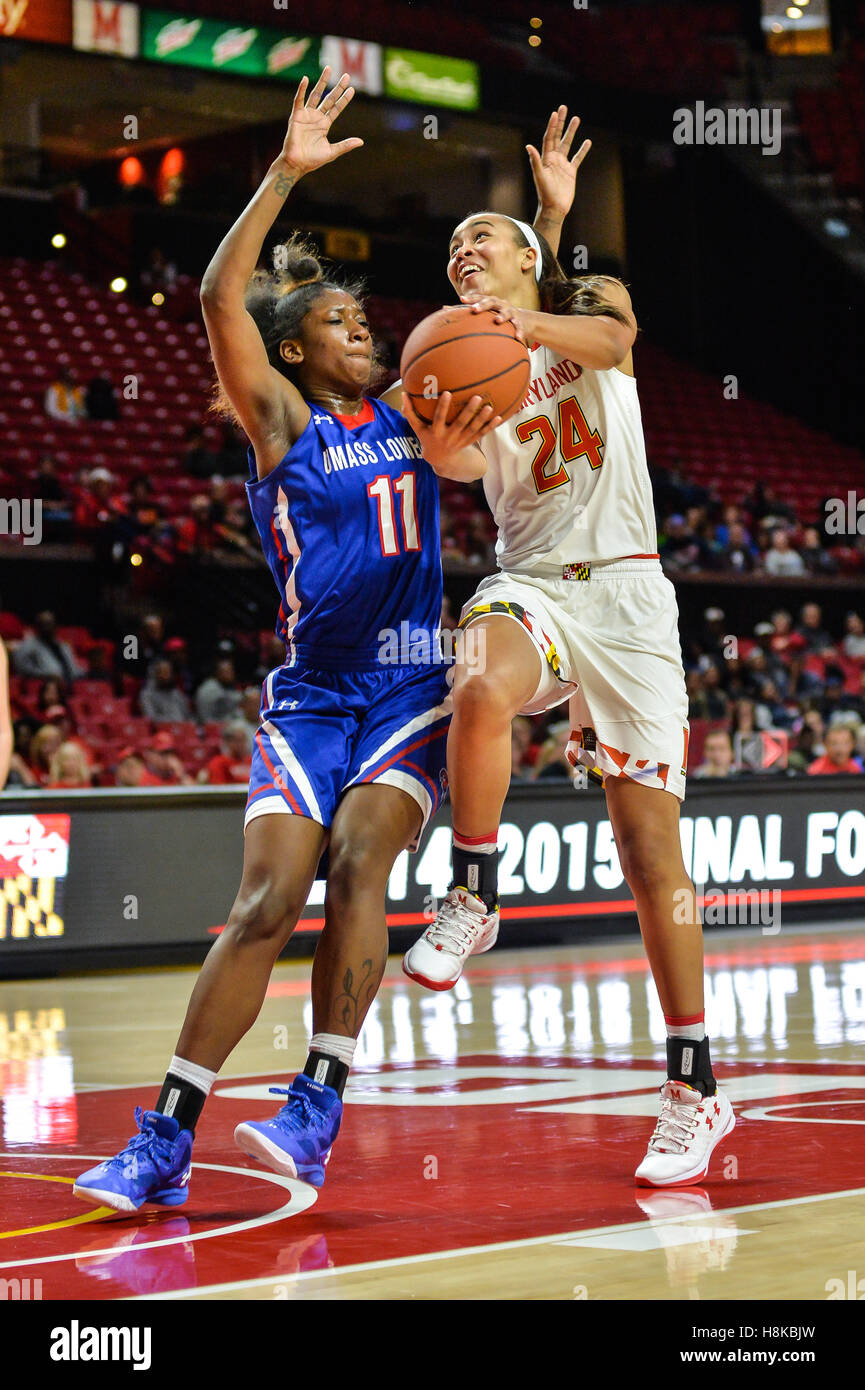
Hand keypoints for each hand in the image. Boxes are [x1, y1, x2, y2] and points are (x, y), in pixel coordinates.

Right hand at [279, 67, 363, 176]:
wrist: (297, 164)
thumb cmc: (312, 160)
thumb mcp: (332, 152)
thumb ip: (346, 145)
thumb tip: (361, 141)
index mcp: (325, 125)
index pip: (337, 108)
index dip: (344, 99)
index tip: (352, 89)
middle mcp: (317, 117)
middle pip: (329, 98)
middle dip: (337, 87)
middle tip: (346, 76)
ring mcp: (306, 115)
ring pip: (316, 95)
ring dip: (322, 82)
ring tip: (329, 69)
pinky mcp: (296, 116)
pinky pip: (299, 100)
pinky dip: (301, 90)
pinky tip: (305, 79)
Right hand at [401, 391, 501, 465]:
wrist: (439, 460)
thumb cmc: (426, 438)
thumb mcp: (416, 428)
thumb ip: (410, 412)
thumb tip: (403, 393)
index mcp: (437, 432)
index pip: (439, 417)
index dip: (443, 406)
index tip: (447, 392)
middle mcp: (450, 437)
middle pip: (461, 423)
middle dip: (469, 411)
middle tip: (477, 397)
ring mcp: (461, 441)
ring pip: (473, 430)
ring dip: (482, 419)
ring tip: (490, 407)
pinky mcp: (469, 442)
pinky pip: (481, 435)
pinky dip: (490, 427)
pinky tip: (499, 417)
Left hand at [460, 293, 530, 343]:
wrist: (523, 320)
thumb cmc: (498, 316)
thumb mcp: (487, 313)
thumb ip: (469, 312)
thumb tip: (443, 309)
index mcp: (491, 302)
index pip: (480, 298)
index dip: (471, 298)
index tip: (462, 299)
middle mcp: (500, 304)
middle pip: (491, 302)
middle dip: (483, 305)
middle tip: (474, 309)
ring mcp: (511, 312)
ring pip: (506, 312)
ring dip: (502, 316)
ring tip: (497, 321)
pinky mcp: (520, 321)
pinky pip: (519, 326)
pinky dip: (519, 331)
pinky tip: (517, 337)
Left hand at [527, 106, 590, 221]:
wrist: (554, 208)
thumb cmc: (545, 194)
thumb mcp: (540, 176)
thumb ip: (535, 161)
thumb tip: (528, 146)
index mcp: (546, 158)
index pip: (549, 138)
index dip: (552, 125)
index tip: (555, 113)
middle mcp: (553, 159)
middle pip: (557, 136)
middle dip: (561, 122)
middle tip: (564, 107)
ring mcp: (562, 165)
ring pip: (568, 144)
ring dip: (572, 132)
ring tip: (577, 118)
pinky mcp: (570, 172)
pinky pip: (577, 158)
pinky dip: (582, 150)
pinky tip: (587, 142)